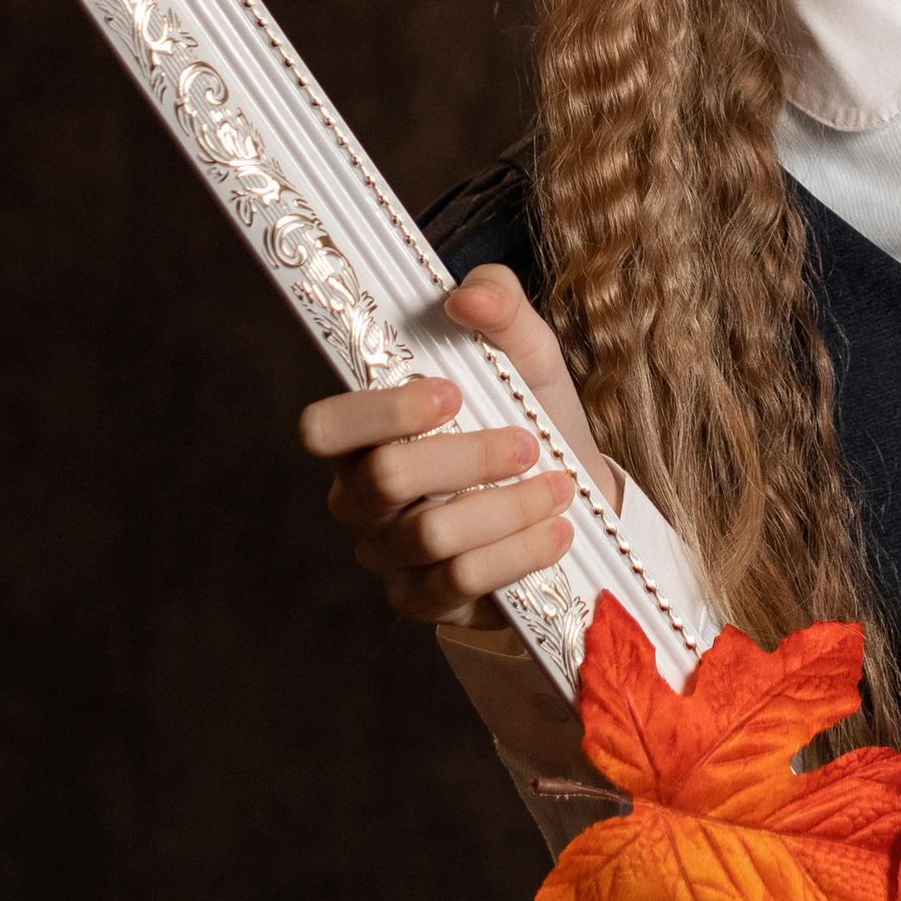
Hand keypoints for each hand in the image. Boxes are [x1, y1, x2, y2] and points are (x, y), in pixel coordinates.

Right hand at [302, 266, 615, 627]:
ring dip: (507, 508)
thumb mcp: (526, 351)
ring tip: (559, 489)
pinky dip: (518, 553)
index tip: (452, 392)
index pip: (324, 428)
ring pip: (431, 536)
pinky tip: (557, 532)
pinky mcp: (425, 601)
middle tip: (528, 444)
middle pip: (383, 480)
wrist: (576, 495)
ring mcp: (389, 555)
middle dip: (468, 459)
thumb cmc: (529, 415)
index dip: (381, 411)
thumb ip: (499, 306)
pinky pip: (461, 582)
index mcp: (367, 432)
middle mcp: (361, 496)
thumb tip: (468, 298)